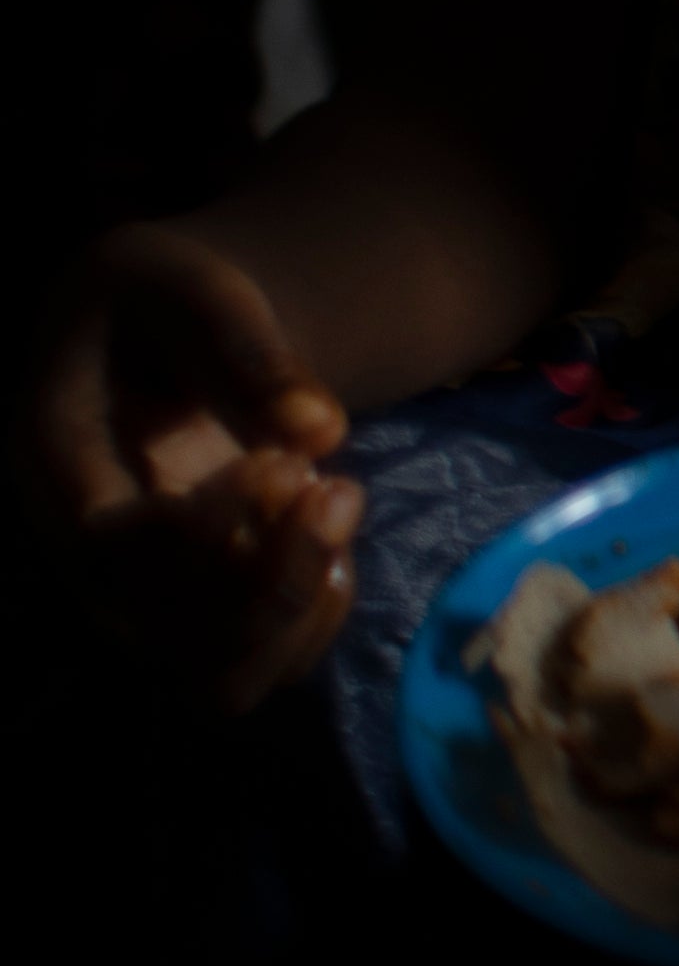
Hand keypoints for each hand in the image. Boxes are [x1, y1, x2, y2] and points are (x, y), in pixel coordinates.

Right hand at [26, 223, 360, 709]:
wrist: (163, 327)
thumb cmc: (167, 296)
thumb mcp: (198, 289)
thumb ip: (249, 350)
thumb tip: (322, 430)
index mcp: (52, 460)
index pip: (111, 547)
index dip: (210, 531)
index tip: (286, 467)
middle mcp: (81, 547)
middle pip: (163, 632)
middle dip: (270, 575)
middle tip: (335, 484)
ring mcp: (135, 589)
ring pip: (212, 676)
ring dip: (296, 609)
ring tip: (339, 503)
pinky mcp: (193, 605)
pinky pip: (251, 668)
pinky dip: (310, 622)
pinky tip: (337, 541)